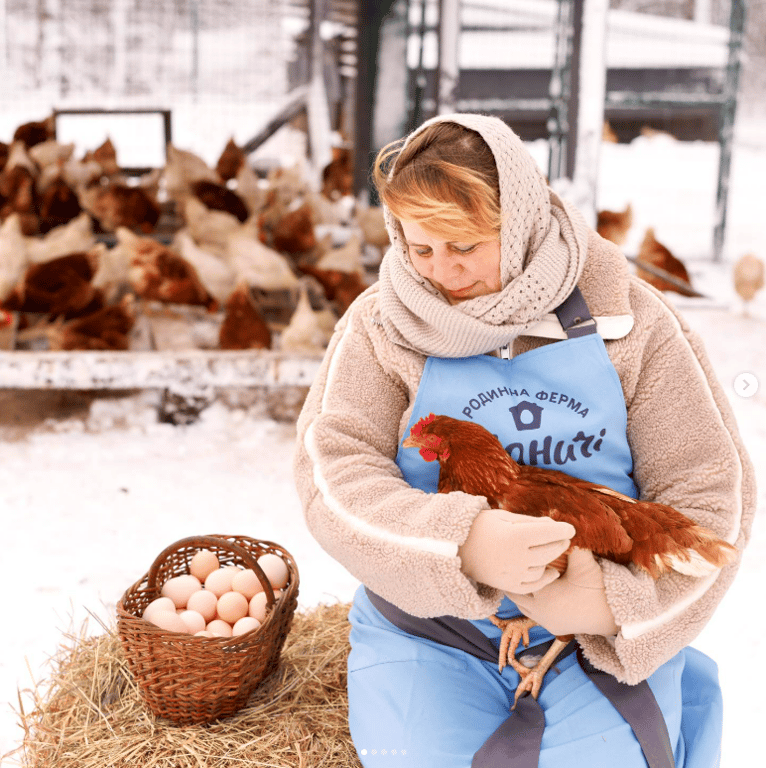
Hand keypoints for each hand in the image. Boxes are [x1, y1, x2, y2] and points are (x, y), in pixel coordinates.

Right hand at [458, 509, 574, 593]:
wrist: (456, 548)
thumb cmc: (480, 527)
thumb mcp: (504, 518)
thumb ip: (530, 522)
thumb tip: (553, 524)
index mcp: (516, 536)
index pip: (549, 532)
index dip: (563, 529)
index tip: (571, 528)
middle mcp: (517, 556)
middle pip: (550, 551)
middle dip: (560, 543)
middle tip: (565, 537)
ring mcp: (513, 573)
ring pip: (543, 568)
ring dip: (549, 559)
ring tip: (550, 550)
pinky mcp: (508, 585)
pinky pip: (533, 584)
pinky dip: (544, 578)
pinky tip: (550, 572)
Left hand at [506, 547, 618, 635]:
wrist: (615, 616)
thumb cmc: (599, 588)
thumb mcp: (585, 564)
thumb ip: (572, 545)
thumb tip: (566, 523)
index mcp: (543, 596)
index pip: (520, 576)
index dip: (519, 563)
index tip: (516, 551)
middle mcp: (540, 612)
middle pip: (515, 591)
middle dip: (516, 576)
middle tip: (513, 561)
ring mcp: (545, 622)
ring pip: (521, 604)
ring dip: (521, 589)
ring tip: (521, 572)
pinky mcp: (553, 628)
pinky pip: (531, 613)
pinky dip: (529, 601)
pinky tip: (534, 588)